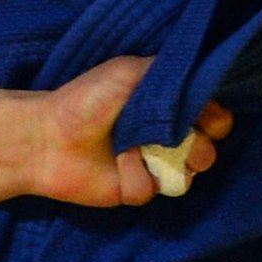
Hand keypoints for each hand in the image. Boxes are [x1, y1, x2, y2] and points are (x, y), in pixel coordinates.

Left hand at [0, 56, 229, 227]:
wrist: (46, 136)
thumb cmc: (85, 99)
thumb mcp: (126, 72)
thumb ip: (166, 72)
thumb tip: (202, 81)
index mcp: (164, 106)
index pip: (213, 117)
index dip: (215, 119)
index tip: (209, 118)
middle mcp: (163, 137)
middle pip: (208, 150)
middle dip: (199, 146)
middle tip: (177, 139)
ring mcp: (151, 165)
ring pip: (189, 175)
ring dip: (170, 162)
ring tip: (143, 149)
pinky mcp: (136, 189)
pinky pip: (154, 189)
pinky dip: (137, 175)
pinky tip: (118, 163)